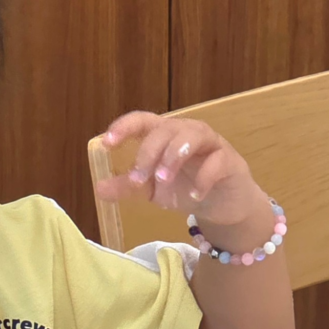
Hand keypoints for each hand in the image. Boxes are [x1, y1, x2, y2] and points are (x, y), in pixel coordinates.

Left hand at [96, 111, 260, 225]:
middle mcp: (185, 132)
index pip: (141, 121)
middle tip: (138, 179)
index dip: (124, 127)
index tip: (107, 143)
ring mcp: (210, 144)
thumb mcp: (150, 190)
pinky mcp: (230, 161)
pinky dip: (204, 178)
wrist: (221, 207)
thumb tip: (98, 188)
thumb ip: (127, 186)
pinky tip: (195, 196)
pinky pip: (217, 161)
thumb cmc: (184, 188)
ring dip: (174, 156)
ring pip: (192, 135)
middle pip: (165, 129)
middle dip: (148, 153)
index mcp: (162, 135)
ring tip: (163, 180)